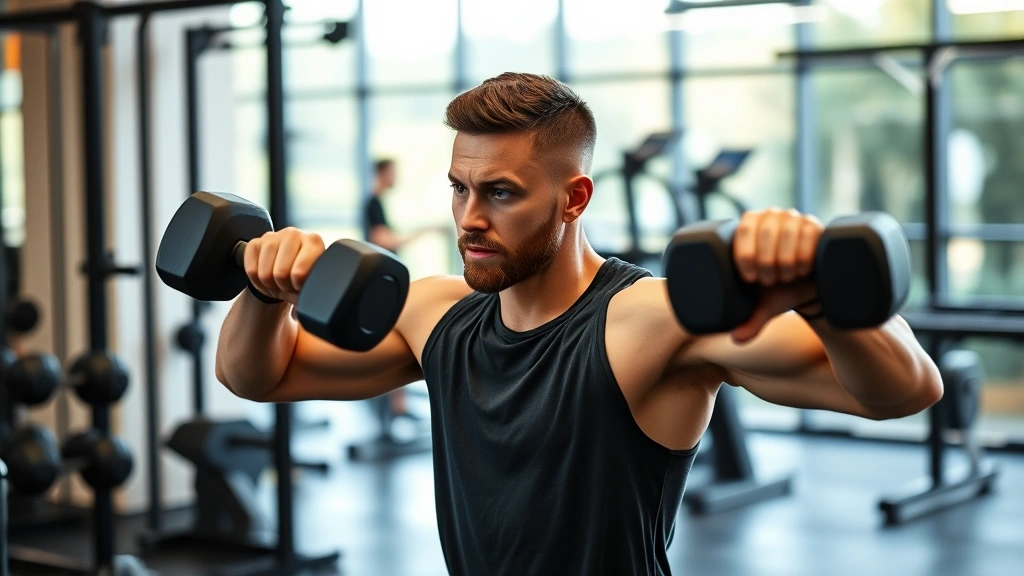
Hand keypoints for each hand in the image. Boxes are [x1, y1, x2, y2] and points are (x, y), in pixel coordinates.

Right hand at [243, 227, 324, 304]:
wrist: (287, 271)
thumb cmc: (303, 278)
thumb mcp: (312, 285)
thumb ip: (314, 292)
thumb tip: (312, 308)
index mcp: (314, 242)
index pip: (300, 273)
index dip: (297, 287)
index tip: (300, 286)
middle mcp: (294, 234)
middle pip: (280, 274)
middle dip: (283, 286)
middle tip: (288, 286)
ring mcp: (273, 236)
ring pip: (264, 273)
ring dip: (269, 285)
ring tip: (278, 283)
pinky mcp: (255, 242)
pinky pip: (250, 269)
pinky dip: (256, 280)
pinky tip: (266, 278)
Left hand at [731, 208, 823, 342]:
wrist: (808, 286)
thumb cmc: (779, 290)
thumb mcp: (764, 305)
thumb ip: (750, 322)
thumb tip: (736, 340)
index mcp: (748, 227)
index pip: (743, 230)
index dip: (745, 255)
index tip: (750, 279)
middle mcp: (769, 216)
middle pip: (765, 232)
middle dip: (767, 263)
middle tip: (771, 281)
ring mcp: (793, 218)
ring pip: (788, 232)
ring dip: (786, 260)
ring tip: (787, 276)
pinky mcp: (815, 225)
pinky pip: (808, 234)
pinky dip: (804, 256)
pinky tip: (804, 269)